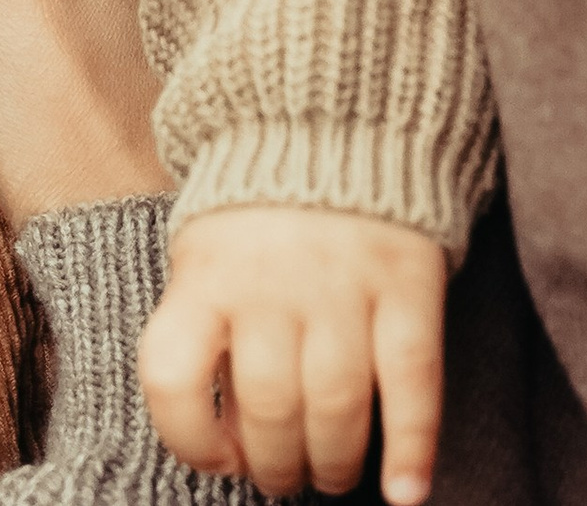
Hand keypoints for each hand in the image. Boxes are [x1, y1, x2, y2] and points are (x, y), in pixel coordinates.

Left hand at [141, 204, 447, 502]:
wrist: (332, 118)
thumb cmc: (256, 211)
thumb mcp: (203, 254)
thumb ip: (206, 332)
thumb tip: (230, 438)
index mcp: (205, 275)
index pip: (173, 377)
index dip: (187, 438)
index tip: (217, 458)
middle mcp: (270, 283)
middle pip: (269, 408)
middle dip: (275, 464)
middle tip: (284, 476)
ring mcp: (342, 285)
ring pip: (337, 407)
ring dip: (334, 462)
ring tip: (332, 475)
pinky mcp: (407, 284)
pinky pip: (412, 383)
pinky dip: (412, 446)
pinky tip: (406, 491)